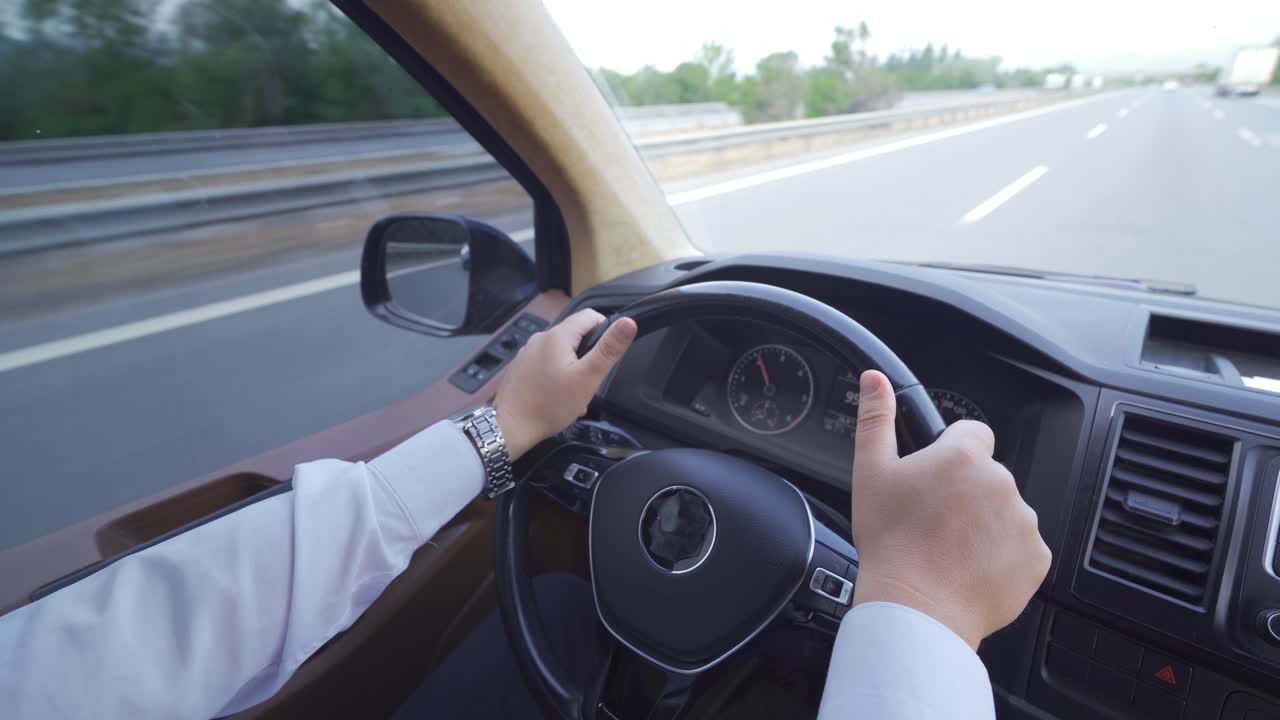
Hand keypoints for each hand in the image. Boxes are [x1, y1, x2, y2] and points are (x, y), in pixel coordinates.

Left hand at [493, 309, 637, 459]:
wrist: (511, 428)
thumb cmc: (550, 405)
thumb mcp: (588, 378)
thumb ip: (608, 349)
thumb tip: (628, 323)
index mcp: (557, 336)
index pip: (590, 315)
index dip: (605, 330)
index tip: (607, 354)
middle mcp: (540, 338)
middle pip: (575, 336)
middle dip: (588, 356)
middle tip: (590, 381)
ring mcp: (528, 353)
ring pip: (562, 352)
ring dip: (573, 369)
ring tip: (573, 394)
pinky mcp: (521, 368)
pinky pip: (548, 364)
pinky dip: (557, 377)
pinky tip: (558, 397)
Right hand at [849, 370, 1049, 649]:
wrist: (915, 609)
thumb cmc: (890, 544)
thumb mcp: (870, 473)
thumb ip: (876, 419)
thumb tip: (875, 380)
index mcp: (962, 456)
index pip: (972, 433)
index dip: (951, 453)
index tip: (936, 479)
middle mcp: (1000, 482)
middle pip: (987, 474)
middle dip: (967, 492)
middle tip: (934, 521)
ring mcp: (1023, 520)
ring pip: (1005, 510)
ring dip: (985, 523)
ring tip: (950, 548)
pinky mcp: (1036, 557)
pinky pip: (1020, 547)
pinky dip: (1001, 555)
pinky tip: (970, 567)